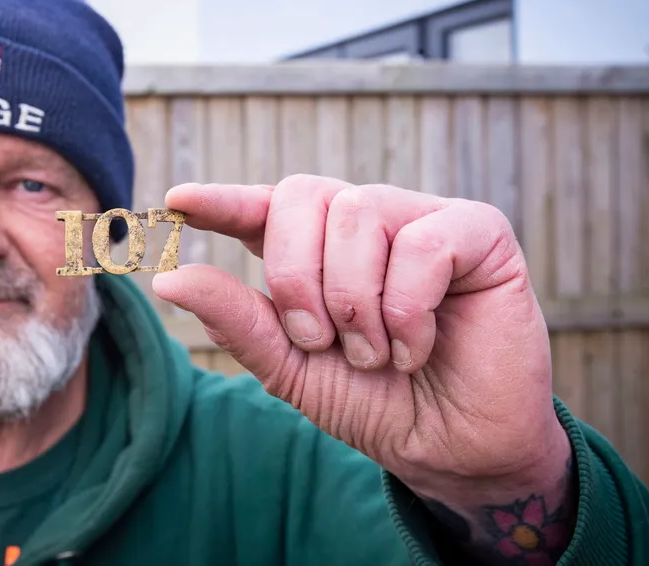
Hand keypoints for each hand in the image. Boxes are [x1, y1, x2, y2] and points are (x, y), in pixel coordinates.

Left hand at [151, 176, 573, 547]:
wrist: (450, 451)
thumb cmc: (376, 401)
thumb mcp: (292, 366)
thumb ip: (238, 320)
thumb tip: (169, 279)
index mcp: (320, 248)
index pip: (264, 206)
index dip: (222, 200)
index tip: (177, 201)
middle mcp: (368, 221)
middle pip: (301, 196)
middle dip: (296, 277)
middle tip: (318, 340)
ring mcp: (423, 219)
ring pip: (357, 213)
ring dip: (354, 302)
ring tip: (377, 353)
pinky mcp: (478, 233)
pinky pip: (422, 242)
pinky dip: (407, 309)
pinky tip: (417, 346)